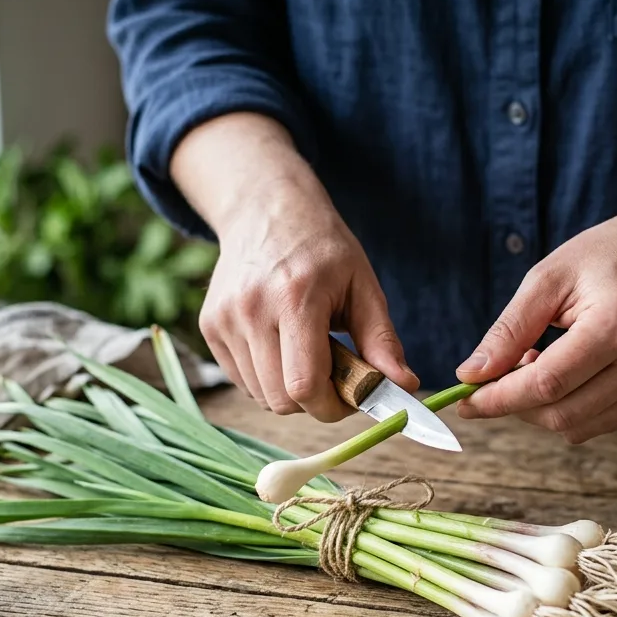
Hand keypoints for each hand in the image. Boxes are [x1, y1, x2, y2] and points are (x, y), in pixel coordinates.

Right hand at [170, 112, 417, 420]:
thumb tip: (406, 386)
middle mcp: (251, 310)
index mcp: (295, 298)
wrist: (266, 210)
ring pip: (260, 395)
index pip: (304, 386)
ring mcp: (224, 319)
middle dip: (314, 401)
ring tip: (307, 353)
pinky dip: (266, 378)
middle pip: (281, 399)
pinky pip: (241, 380)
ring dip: (289, 390)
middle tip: (334, 376)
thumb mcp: (363, 286)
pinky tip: (281, 347)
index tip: (352, 396)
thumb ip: (382, 341)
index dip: (332, 405)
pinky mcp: (209, 326)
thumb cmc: (323, 250)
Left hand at [454, 150, 616, 442]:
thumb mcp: (547, 279)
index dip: (499, 398)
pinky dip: (565, 410)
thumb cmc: (605, 258)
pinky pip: (595, 424)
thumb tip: (470, 374)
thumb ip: (509, 330)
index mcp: (616, 326)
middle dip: (515, 405)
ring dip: (539, 409)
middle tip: (497, 374)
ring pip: (575, 427)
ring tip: (534, 363)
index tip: (464, 399)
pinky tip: (562, 374)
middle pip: (560, 413)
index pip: (547, 383)